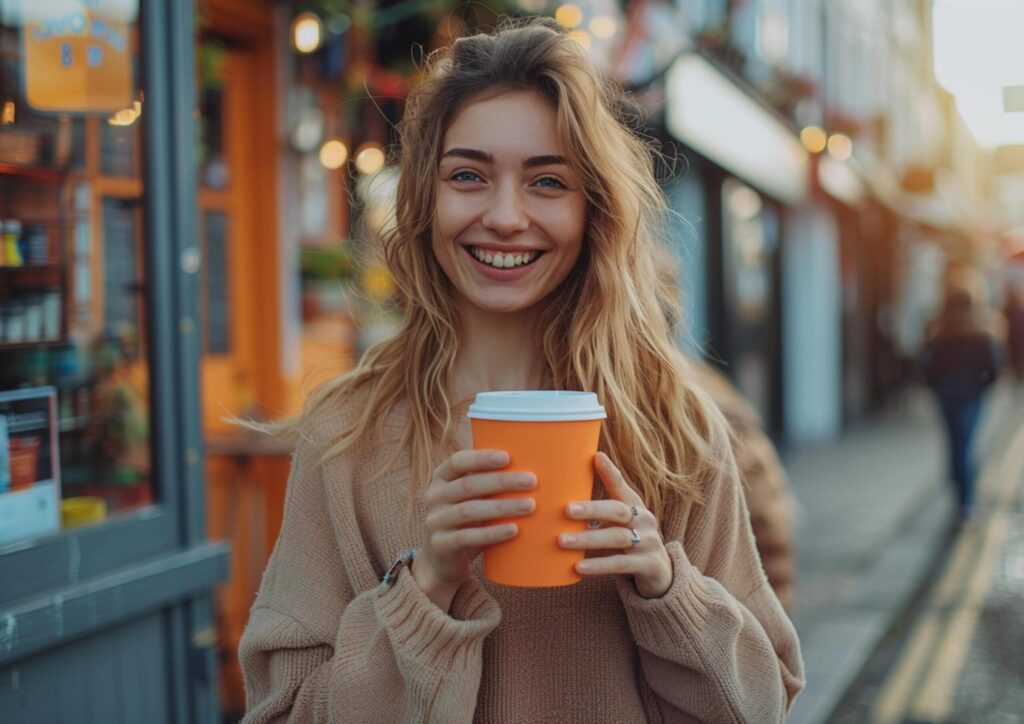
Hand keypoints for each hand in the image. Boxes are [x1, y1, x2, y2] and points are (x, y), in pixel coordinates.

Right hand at [412, 449, 536, 610]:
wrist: (443, 560)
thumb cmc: (468, 521)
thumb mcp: (473, 498)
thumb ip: (490, 483)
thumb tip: (535, 466)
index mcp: (441, 478)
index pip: (458, 461)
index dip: (482, 458)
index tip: (508, 457)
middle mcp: (434, 496)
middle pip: (468, 485)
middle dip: (502, 481)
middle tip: (532, 481)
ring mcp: (435, 521)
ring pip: (469, 511)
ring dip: (502, 507)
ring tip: (530, 505)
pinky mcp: (440, 545)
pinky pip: (466, 537)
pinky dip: (492, 533)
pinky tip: (514, 530)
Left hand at [559, 452, 672, 597]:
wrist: (660, 571)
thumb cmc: (628, 539)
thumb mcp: (617, 521)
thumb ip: (597, 510)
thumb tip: (559, 494)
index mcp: (634, 505)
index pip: (621, 485)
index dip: (610, 472)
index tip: (595, 457)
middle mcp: (644, 520)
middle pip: (617, 511)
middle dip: (591, 509)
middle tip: (566, 509)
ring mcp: (649, 542)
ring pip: (617, 538)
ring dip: (588, 539)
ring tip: (562, 541)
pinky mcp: (649, 565)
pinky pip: (620, 564)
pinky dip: (599, 565)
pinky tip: (578, 567)